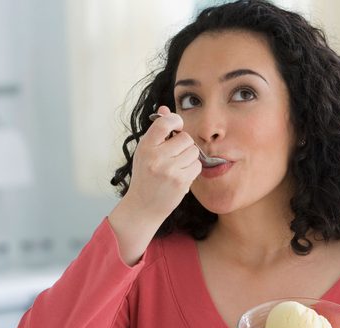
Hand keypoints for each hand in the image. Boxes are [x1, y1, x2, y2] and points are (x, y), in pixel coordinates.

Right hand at [123, 105, 201, 221]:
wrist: (142, 206)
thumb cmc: (145, 177)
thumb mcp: (145, 152)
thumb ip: (156, 132)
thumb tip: (165, 109)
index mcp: (145, 146)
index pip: (165, 122)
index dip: (176, 121)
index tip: (177, 128)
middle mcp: (156, 157)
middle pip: (185, 138)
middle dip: (185, 145)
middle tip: (177, 154)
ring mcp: (168, 170)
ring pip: (194, 151)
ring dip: (190, 157)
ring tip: (178, 166)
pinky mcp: (180, 181)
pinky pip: (197, 166)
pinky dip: (192, 169)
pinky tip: (182, 175)